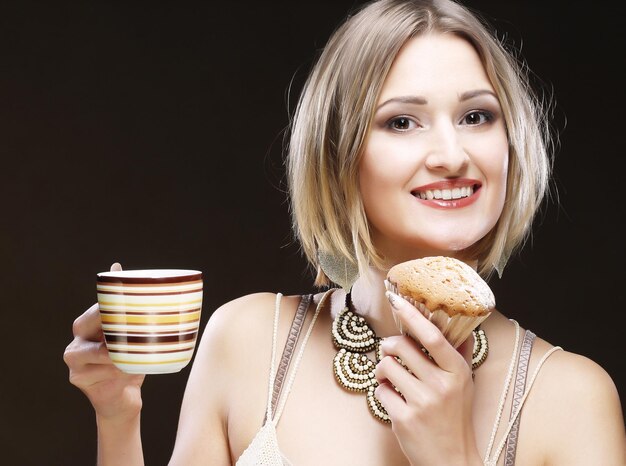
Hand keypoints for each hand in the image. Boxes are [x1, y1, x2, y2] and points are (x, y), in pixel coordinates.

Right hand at [63, 263, 144, 421]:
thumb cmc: (129, 362)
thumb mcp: (135, 337)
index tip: (133, 306)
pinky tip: (129, 372)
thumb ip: (133, 310)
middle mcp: (77, 338)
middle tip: (134, 328)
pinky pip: (101, 370)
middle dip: (112, 325)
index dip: (114, 304)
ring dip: (120, 352)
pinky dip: (118, 371)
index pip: (99, 307)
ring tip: (137, 354)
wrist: (122, 399)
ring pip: (98, 349)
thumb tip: (120, 269)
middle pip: (88, 322)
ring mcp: (74, 359)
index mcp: (89, 324)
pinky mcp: (78, 378)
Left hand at [375, 291, 480, 465]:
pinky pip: (380, 390)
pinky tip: (394, 398)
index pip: (432, 336)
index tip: (396, 300)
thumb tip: (462, 324)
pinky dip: (382, 391)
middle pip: (400, 346)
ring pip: (386, 366)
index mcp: (457, 371)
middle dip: (389, 345)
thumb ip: (460, 353)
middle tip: (390, 351)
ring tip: (392, 378)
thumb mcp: (466, 384)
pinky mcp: (404, 418)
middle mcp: (441, 385)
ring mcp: (422, 402)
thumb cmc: (457, 417)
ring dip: (383, 369)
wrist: (452, 460)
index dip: (411, 315)